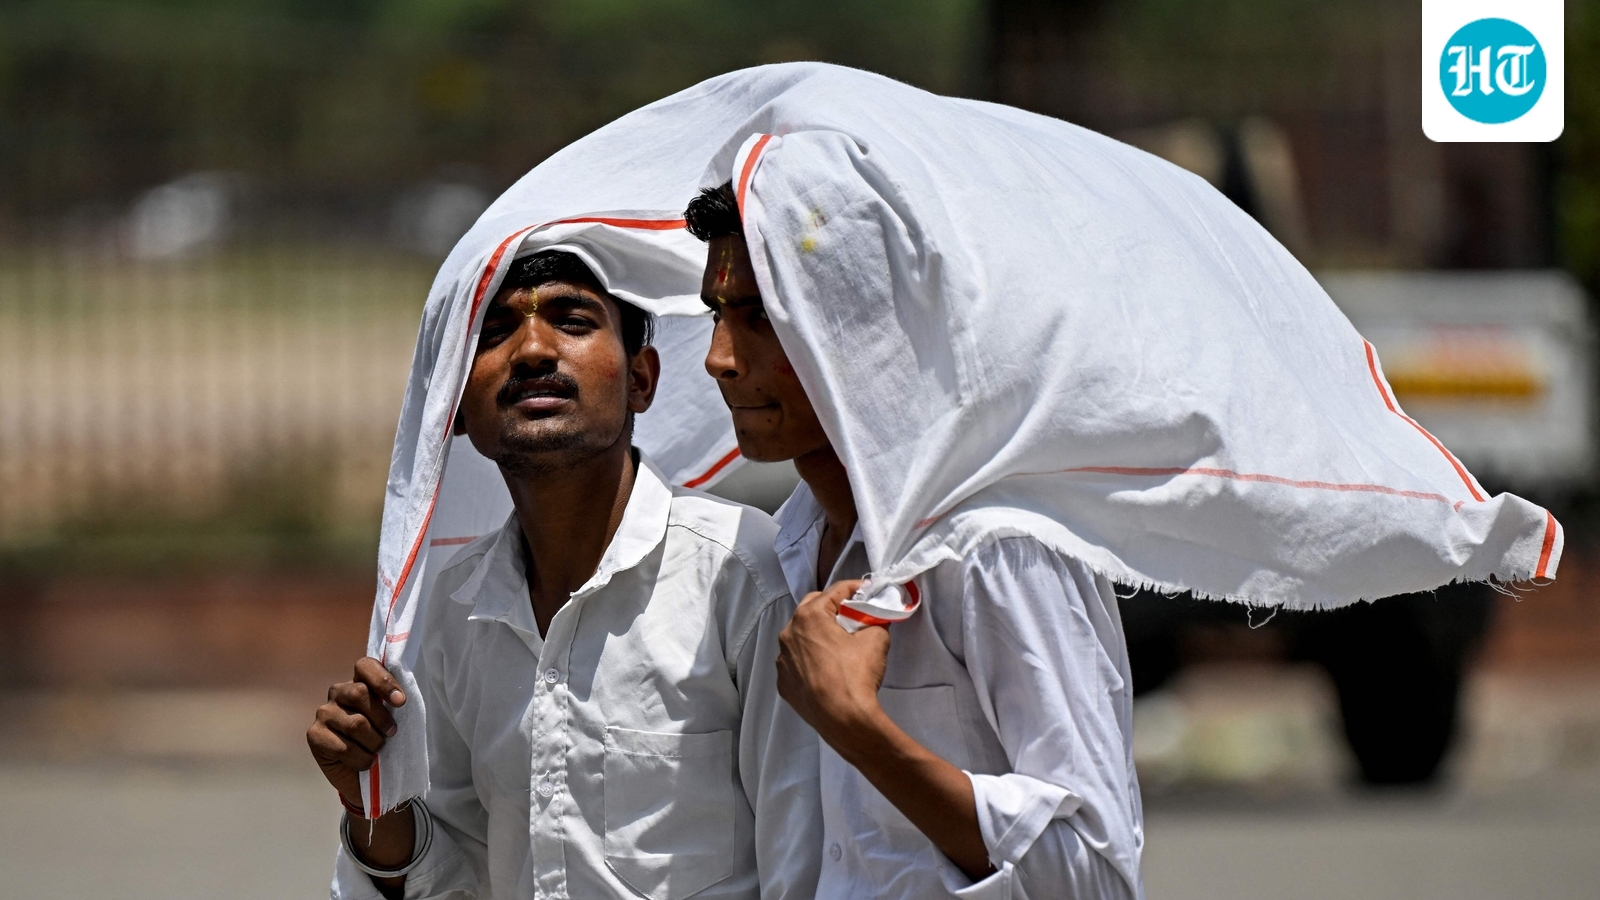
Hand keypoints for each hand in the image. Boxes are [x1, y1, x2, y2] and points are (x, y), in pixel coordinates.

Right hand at [307, 657, 405, 806]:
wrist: (364, 777)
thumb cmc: (382, 742)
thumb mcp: (392, 720)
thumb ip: (393, 704)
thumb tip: (400, 699)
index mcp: (359, 682)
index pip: (365, 665)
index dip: (383, 681)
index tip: (401, 702)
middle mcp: (338, 693)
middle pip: (359, 693)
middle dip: (382, 717)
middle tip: (391, 733)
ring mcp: (324, 713)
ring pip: (355, 723)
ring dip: (374, 743)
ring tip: (376, 750)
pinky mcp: (314, 735)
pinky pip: (344, 746)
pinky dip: (361, 759)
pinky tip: (364, 762)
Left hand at [775, 580, 890, 749]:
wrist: (844, 720)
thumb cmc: (857, 674)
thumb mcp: (876, 639)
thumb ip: (875, 620)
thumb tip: (876, 617)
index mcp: (808, 616)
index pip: (835, 591)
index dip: (855, 588)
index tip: (868, 591)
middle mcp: (788, 633)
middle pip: (811, 609)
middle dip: (832, 608)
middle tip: (853, 615)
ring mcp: (782, 660)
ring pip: (800, 636)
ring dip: (817, 634)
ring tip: (838, 644)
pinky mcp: (783, 683)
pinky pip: (796, 662)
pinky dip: (809, 659)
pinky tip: (825, 669)